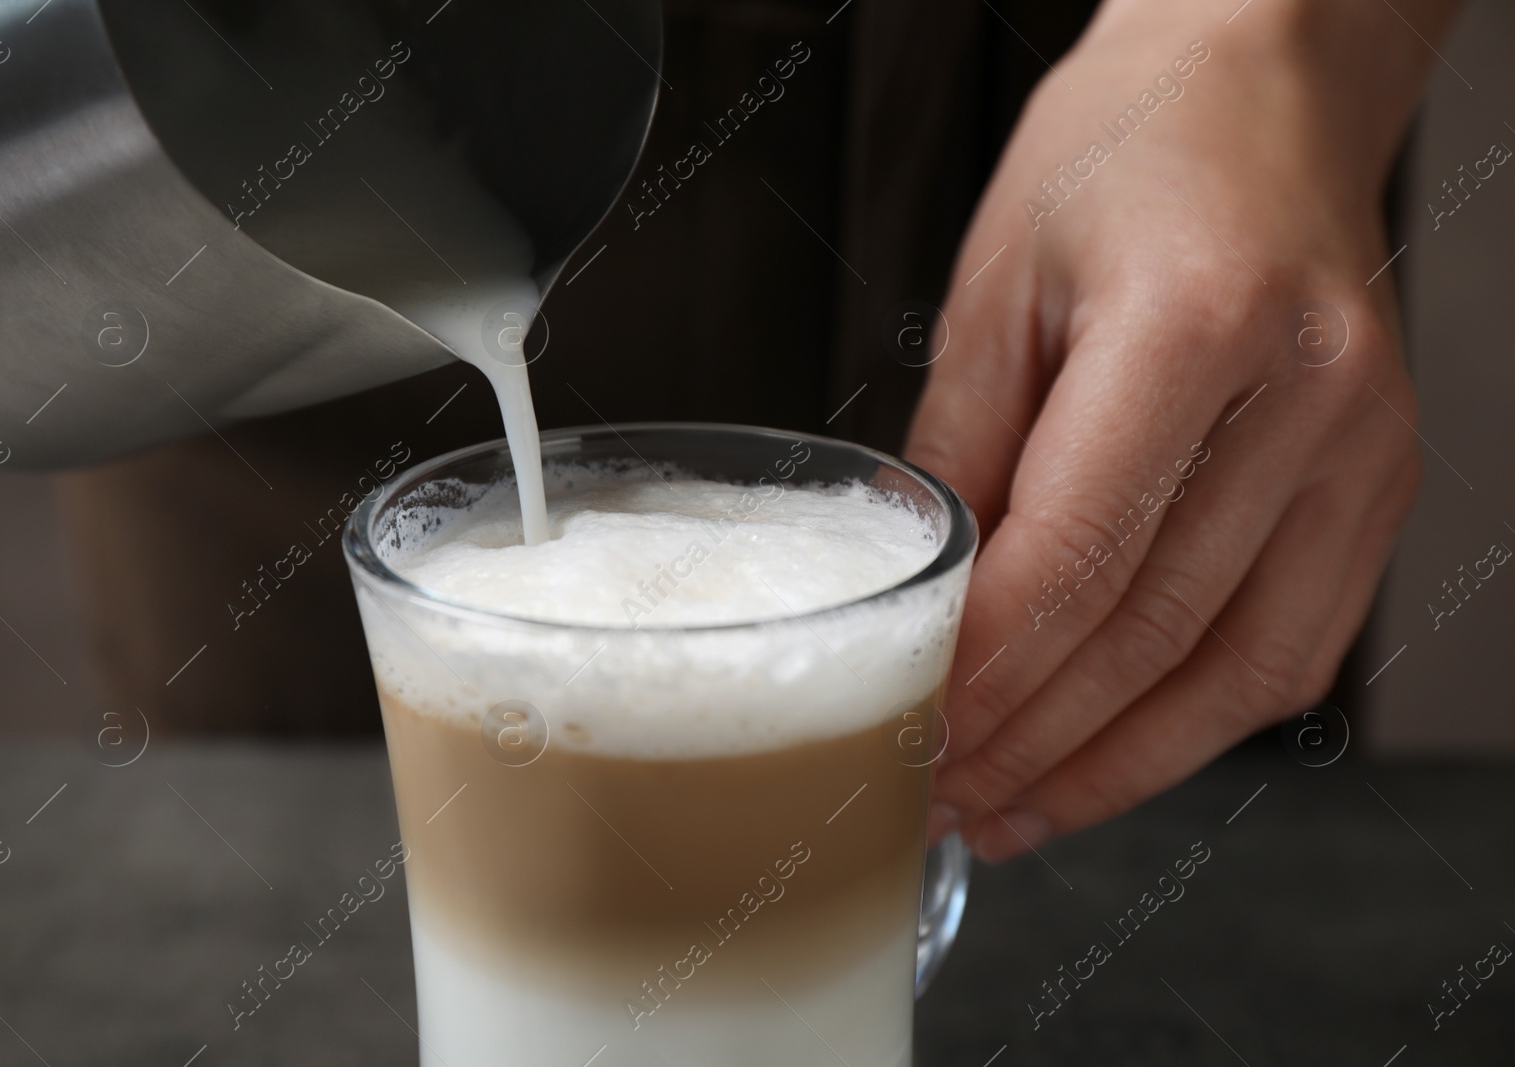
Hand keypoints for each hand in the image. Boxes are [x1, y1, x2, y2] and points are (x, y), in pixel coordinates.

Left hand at [906, 0, 1458, 859]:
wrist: (1263, 92)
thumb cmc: (1126, 152)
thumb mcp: (997, 283)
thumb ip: (961, 451)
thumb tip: (926, 599)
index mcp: (1195, 323)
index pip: (1076, 552)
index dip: (988, 667)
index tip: (917, 728)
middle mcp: (1306, 397)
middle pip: (1151, 629)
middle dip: (1032, 736)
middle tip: (945, 792)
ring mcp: (1365, 448)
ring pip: (1234, 669)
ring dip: (1113, 764)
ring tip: (1016, 810)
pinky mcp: (1379, 484)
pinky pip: (1293, 647)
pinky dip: (1197, 724)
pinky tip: (1114, 758)